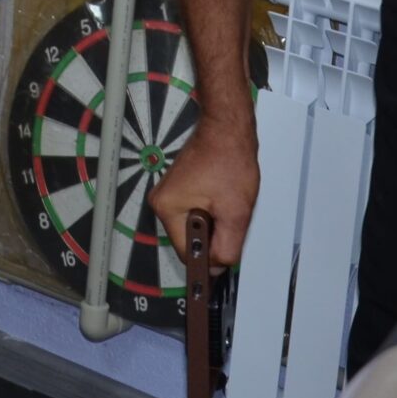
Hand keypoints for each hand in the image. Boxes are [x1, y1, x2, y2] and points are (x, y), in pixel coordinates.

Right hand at [151, 114, 260, 270]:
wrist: (228, 129)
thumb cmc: (229, 160)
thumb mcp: (235, 212)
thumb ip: (226, 247)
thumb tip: (217, 268)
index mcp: (168, 209)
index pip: (185, 252)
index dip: (208, 255)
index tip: (224, 251)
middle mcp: (161, 202)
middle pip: (188, 239)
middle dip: (212, 234)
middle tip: (229, 215)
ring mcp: (168, 194)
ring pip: (193, 226)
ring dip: (213, 222)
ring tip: (226, 201)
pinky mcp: (178, 188)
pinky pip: (194, 212)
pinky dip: (210, 210)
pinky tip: (221, 196)